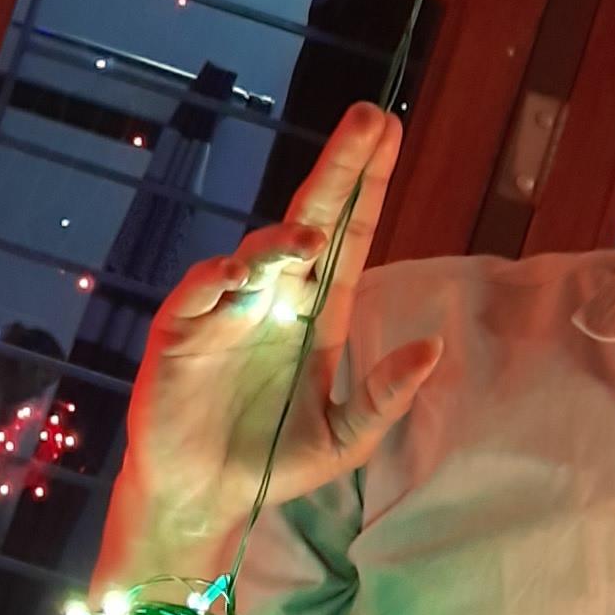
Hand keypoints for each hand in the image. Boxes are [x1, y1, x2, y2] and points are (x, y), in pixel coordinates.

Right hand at [99, 103, 441, 583]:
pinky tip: (242, 274)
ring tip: (312, 237)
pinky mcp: (180, 330)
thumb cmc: (274, 464)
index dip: (370, 183)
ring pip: (258, 252)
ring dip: (284, 238)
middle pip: (313, 219)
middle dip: (340, 168)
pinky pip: (201, 290)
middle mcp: (276, 297)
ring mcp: (227, 307)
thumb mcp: (346, 439)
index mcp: (319, 312)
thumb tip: (434, 348)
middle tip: (368, 116)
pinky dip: (221, 277)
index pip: (352, 234)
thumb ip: (386, 396)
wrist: (203, 498)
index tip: (392, 129)